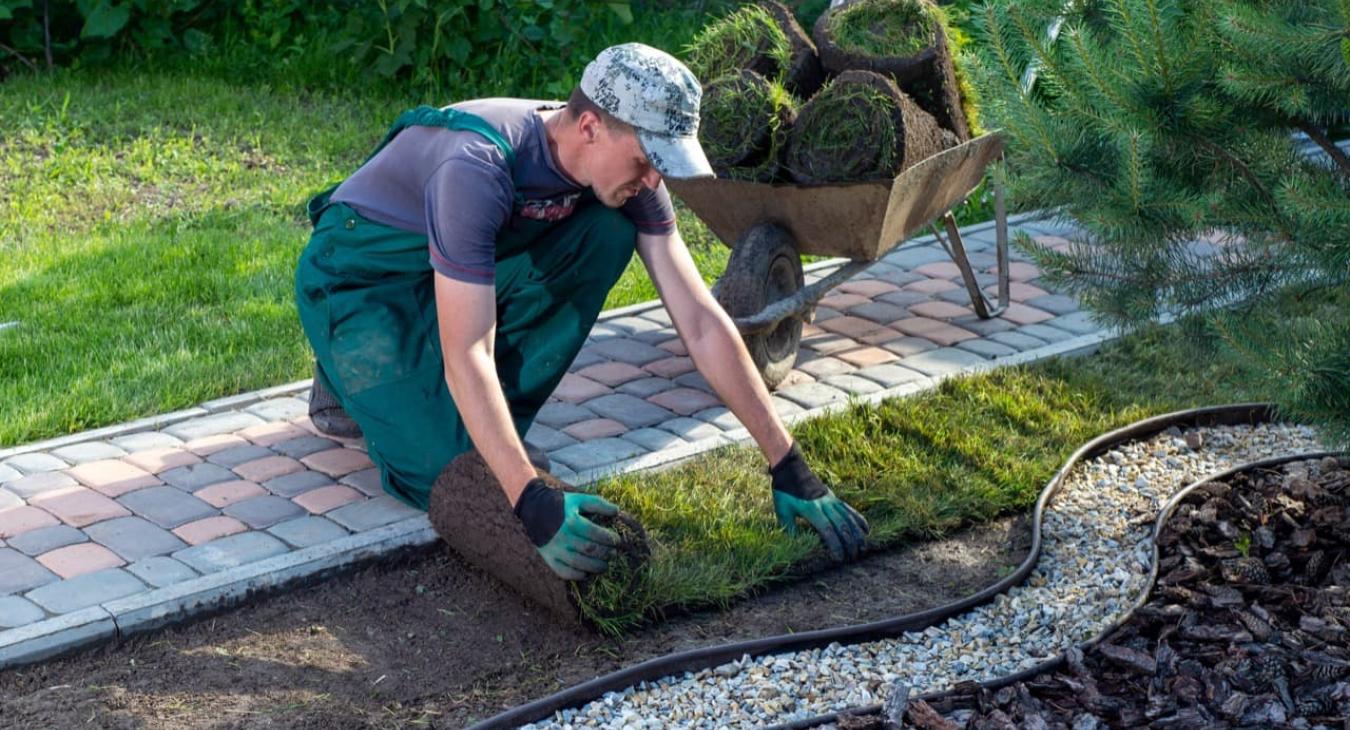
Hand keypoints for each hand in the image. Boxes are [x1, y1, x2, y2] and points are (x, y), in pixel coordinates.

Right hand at [514, 478, 620, 579]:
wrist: (533, 509)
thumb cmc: (560, 504)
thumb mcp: (578, 500)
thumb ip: (597, 504)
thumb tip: (617, 511)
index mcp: (571, 521)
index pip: (595, 533)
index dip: (609, 539)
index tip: (617, 541)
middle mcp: (563, 536)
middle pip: (589, 549)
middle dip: (605, 553)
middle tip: (612, 554)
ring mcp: (555, 549)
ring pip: (578, 563)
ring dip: (594, 566)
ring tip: (604, 566)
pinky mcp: (548, 558)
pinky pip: (563, 572)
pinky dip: (576, 575)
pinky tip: (586, 573)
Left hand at [769, 443, 869, 560]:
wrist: (791, 469)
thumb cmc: (785, 491)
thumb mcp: (782, 510)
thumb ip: (789, 528)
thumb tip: (796, 544)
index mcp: (812, 509)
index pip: (827, 529)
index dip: (835, 544)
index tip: (838, 557)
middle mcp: (825, 505)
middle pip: (842, 525)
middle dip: (849, 543)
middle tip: (852, 557)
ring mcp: (832, 500)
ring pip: (849, 518)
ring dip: (857, 534)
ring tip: (863, 548)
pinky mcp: (834, 498)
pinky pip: (850, 510)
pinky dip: (859, 520)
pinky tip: (866, 529)